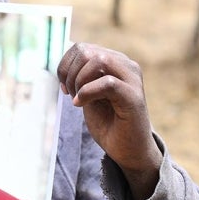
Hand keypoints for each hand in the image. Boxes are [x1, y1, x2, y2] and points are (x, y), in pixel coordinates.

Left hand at [58, 42, 161, 199]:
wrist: (129, 151)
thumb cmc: (108, 123)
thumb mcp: (88, 94)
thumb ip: (80, 76)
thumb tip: (65, 65)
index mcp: (114, 61)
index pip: (81, 48)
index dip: (65, 65)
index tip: (64, 87)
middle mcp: (126, 65)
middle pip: (86, 51)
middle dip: (70, 73)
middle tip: (70, 94)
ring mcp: (133, 79)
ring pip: (98, 60)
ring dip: (79, 81)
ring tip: (77, 99)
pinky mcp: (134, 97)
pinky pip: (107, 82)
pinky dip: (87, 92)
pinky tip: (79, 104)